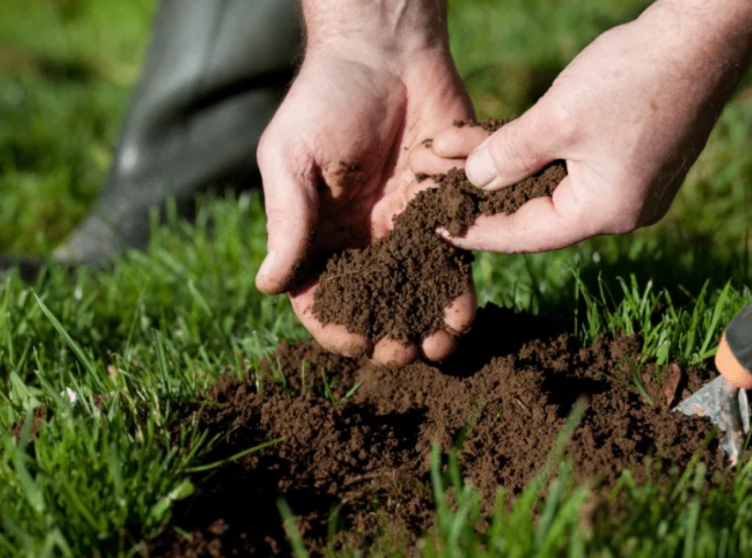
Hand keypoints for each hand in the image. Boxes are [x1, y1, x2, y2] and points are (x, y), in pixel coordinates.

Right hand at [254, 42, 476, 365]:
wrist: (385, 50)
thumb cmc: (325, 98)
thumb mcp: (292, 158)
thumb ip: (287, 222)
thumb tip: (268, 287)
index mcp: (317, 232)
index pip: (320, 296)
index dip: (334, 326)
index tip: (354, 341)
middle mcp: (361, 237)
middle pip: (374, 304)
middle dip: (387, 335)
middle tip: (403, 354)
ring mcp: (404, 225)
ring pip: (417, 290)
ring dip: (427, 323)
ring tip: (440, 346)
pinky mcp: (444, 207)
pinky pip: (453, 257)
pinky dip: (457, 288)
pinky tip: (463, 311)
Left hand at [410, 0, 751, 252]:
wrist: (701, 37)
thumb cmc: (633, 76)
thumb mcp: (556, 119)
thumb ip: (507, 155)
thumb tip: (474, 181)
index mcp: (606, 213)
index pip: (525, 235)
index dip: (476, 229)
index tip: (435, 225)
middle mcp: (623, 211)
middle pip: (538, 214)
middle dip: (486, 197)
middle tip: (438, 194)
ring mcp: (633, 187)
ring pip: (553, 188)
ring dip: (508, 172)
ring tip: (460, 163)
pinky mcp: (635, 161)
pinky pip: (574, 170)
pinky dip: (538, 158)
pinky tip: (503, 145)